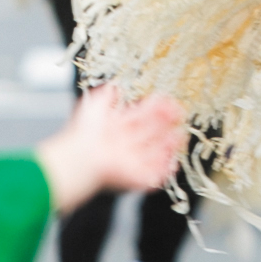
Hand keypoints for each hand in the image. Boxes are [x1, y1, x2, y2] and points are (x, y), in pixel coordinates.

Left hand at [35, 87, 188, 212]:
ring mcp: (131, 160)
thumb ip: (107, 94)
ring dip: (168, 145)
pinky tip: (173, 161)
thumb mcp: (95, 104)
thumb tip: (116, 85)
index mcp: (116, 126)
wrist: (81, 158)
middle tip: (179, 113)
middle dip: (165, 123)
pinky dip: (165, 170)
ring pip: (155, 153)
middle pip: (150, 132)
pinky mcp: (137, 176)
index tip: (167, 100)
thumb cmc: (85, 133)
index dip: (155, 107)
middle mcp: (124, 142)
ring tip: (179, 136)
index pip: (140, 115)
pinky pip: (155, 175)